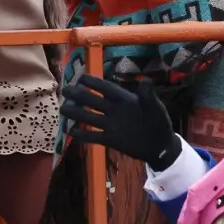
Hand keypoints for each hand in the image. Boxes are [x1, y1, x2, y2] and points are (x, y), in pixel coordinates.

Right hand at [62, 74, 181, 169]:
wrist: (160, 145)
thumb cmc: (158, 122)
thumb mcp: (156, 108)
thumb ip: (148, 96)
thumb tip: (146, 80)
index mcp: (122, 99)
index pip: (105, 88)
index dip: (93, 82)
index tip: (80, 78)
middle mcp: (112, 110)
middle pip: (92, 100)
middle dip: (78, 95)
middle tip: (65, 91)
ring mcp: (110, 125)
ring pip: (89, 116)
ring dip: (75, 113)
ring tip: (62, 110)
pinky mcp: (110, 139)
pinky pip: (93, 136)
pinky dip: (82, 134)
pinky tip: (70, 131)